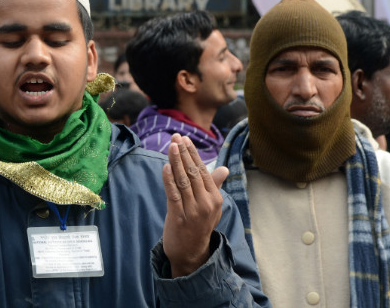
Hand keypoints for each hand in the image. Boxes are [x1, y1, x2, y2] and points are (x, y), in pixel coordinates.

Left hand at [162, 134, 227, 277]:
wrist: (190, 252)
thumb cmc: (200, 225)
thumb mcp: (212, 206)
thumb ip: (215, 186)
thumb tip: (224, 168)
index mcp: (215, 198)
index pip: (203, 170)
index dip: (193, 153)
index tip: (185, 139)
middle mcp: (206, 203)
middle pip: (193, 172)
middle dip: (183, 153)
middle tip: (176, 137)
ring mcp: (193, 211)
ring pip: (183, 181)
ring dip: (175, 161)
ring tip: (171, 146)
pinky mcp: (179, 217)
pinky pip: (173, 194)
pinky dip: (168, 179)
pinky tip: (165, 167)